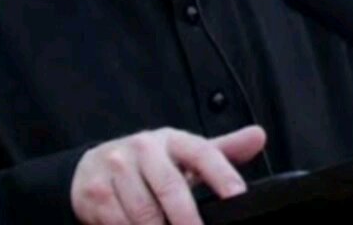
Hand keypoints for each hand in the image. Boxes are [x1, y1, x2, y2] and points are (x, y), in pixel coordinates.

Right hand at [71, 125, 266, 224]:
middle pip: (172, 188)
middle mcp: (145, 148)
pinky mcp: (96, 192)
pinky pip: (119, 223)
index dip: (222, 175)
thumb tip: (259, 136)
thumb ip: (222, 151)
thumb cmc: (150, 164)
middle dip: (189, 219)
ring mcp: (118, 168)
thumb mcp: (184, 154)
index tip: (238, 197)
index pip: (203, 153)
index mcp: (173, 140)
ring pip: (145, 213)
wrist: (92, 167)